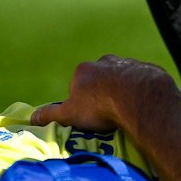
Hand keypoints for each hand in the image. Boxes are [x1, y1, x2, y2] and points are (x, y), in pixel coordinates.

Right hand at [32, 55, 176, 130]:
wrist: (139, 98)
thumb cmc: (100, 106)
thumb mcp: (69, 114)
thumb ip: (50, 115)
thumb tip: (31, 118)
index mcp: (84, 69)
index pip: (79, 85)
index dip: (82, 101)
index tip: (90, 116)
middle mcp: (106, 61)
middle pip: (102, 79)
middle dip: (104, 93)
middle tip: (109, 114)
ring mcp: (129, 63)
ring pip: (124, 79)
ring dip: (124, 92)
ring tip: (128, 112)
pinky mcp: (149, 70)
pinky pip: (144, 81)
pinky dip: (143, 91)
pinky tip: (144, 105)